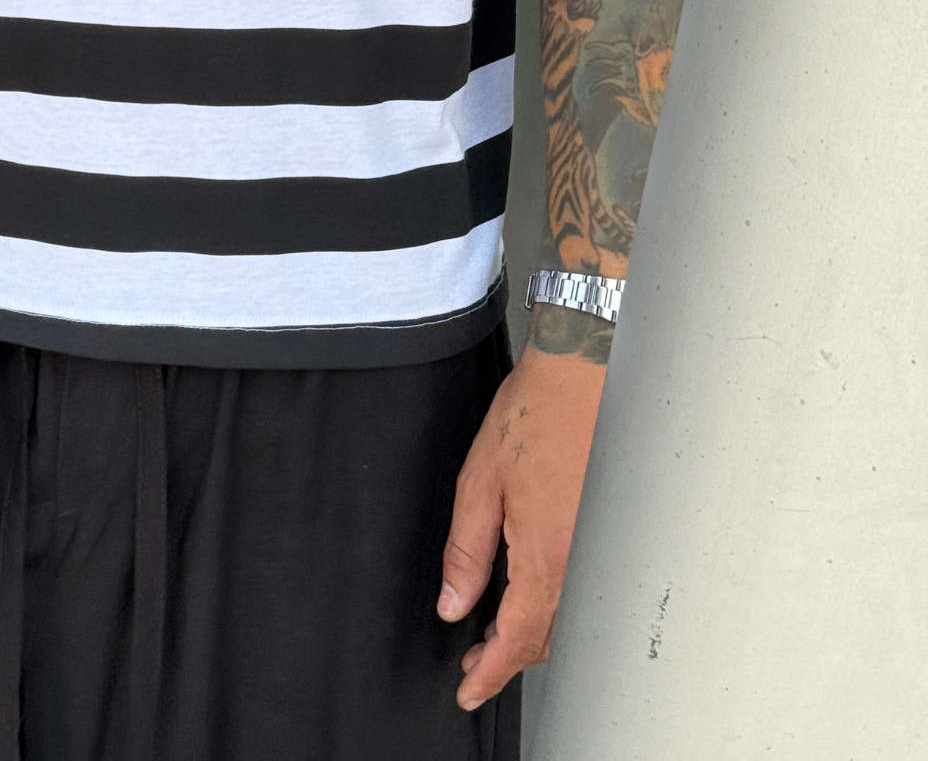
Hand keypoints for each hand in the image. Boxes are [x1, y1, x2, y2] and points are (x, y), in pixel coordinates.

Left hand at [437, 343, 604, 708]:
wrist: (585, 373)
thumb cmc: (535, 414)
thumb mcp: (479, 481)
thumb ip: (466, 550)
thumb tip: (453, 603)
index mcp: (545, 554)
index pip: (515, 638)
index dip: (488, 673)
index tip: (467, 690)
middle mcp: (581, 561)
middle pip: (544, 637)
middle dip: (507, 658)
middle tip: (473, 662)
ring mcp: (600, 549)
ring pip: (566, 617)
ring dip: (531, 634)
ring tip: (494, 632)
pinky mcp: (609, 531)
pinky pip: (580, 588)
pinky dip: (553, 605)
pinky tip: (530, 594)